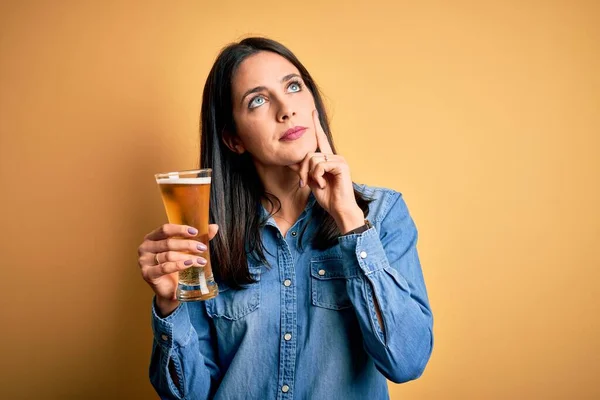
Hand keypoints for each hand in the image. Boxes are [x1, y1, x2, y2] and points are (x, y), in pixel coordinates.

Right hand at [137, 223, 218, 315]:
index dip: (180, 229)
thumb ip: (197, 238)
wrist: (170, 289)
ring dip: (187, 257)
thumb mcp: (186, 250)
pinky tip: (189, 264)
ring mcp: (144, 261)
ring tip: (201, 260)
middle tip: (202, 248)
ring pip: (169, 255)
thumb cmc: (176, 266)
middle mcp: (145, 247)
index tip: (196, 232)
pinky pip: (164, 268)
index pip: (165, 229)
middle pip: (168, 243)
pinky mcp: (147, 274)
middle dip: (188, 245)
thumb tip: (214, 227)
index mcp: (152, 237)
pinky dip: (178, 265)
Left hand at [295, 110, 363, 231]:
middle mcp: (334, 156)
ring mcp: (339, 159)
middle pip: (309, 154)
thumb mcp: (311, 181)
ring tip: (318, 184)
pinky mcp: (341, 165)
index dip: (316, 125)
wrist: (339, 208)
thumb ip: (303, 169)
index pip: (320, 139)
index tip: (312, 111)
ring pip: (313, 159)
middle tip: (305, 182)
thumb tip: (289, 160)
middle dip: (303, 170)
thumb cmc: (327, 197)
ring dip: (310, 175)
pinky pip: (320, 165)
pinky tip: (325, 184)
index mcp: (327, 158)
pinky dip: (318, 176)